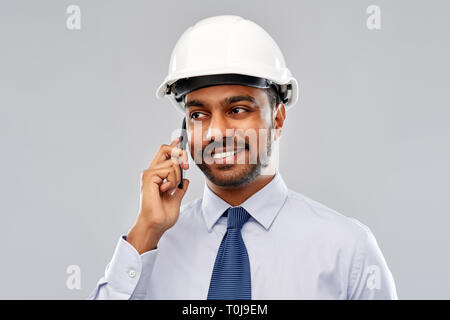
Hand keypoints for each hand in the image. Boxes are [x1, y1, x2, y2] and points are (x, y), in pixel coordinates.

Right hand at [126, 137, 189, 252]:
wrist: (156, 225)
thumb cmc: (162, 216)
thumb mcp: (176, 199)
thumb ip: (180, 189)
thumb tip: (185, 181)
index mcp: (157, 177)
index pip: (164, 155)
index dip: (173, 146)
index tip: (180, 139)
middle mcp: (151, 172)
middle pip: (166, 150)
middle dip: (180, 153)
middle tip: (187, 167)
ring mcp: (149, 174)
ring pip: (173, 163)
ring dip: (177, 177)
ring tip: (169, 190)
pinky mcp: (149, 177)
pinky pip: (169, 170)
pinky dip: (172, 181)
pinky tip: (165, 191)